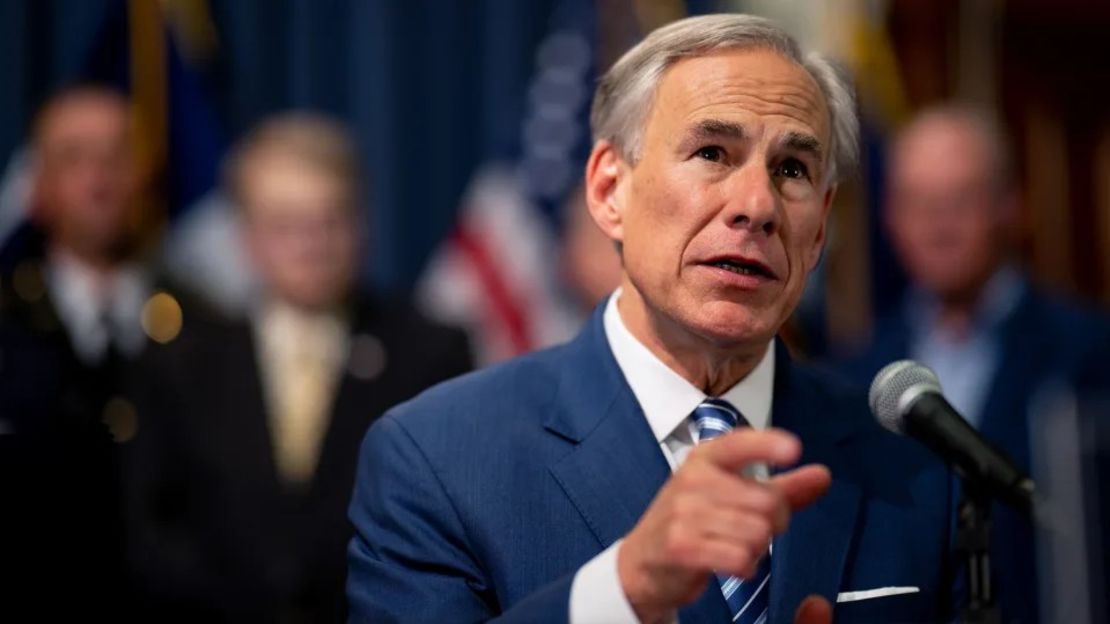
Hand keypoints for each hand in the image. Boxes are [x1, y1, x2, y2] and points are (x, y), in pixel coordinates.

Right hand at [616, 428, 831, 623]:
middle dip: (774, 522)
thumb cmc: (694, 521)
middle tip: (752, 529)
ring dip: (757, 548)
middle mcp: (693, 479)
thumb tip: (823, 474)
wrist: (644, 560)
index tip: (793, 450)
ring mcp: (683, 512)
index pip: (739, 443)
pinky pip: (739, 557)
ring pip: (757, 532)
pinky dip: (745, 566)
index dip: (768, 445)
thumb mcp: (734, 496)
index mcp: (706, 458)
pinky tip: (731, 564)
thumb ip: (783, 487)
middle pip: (767, 501)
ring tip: (736, 546)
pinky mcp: (681, 545)